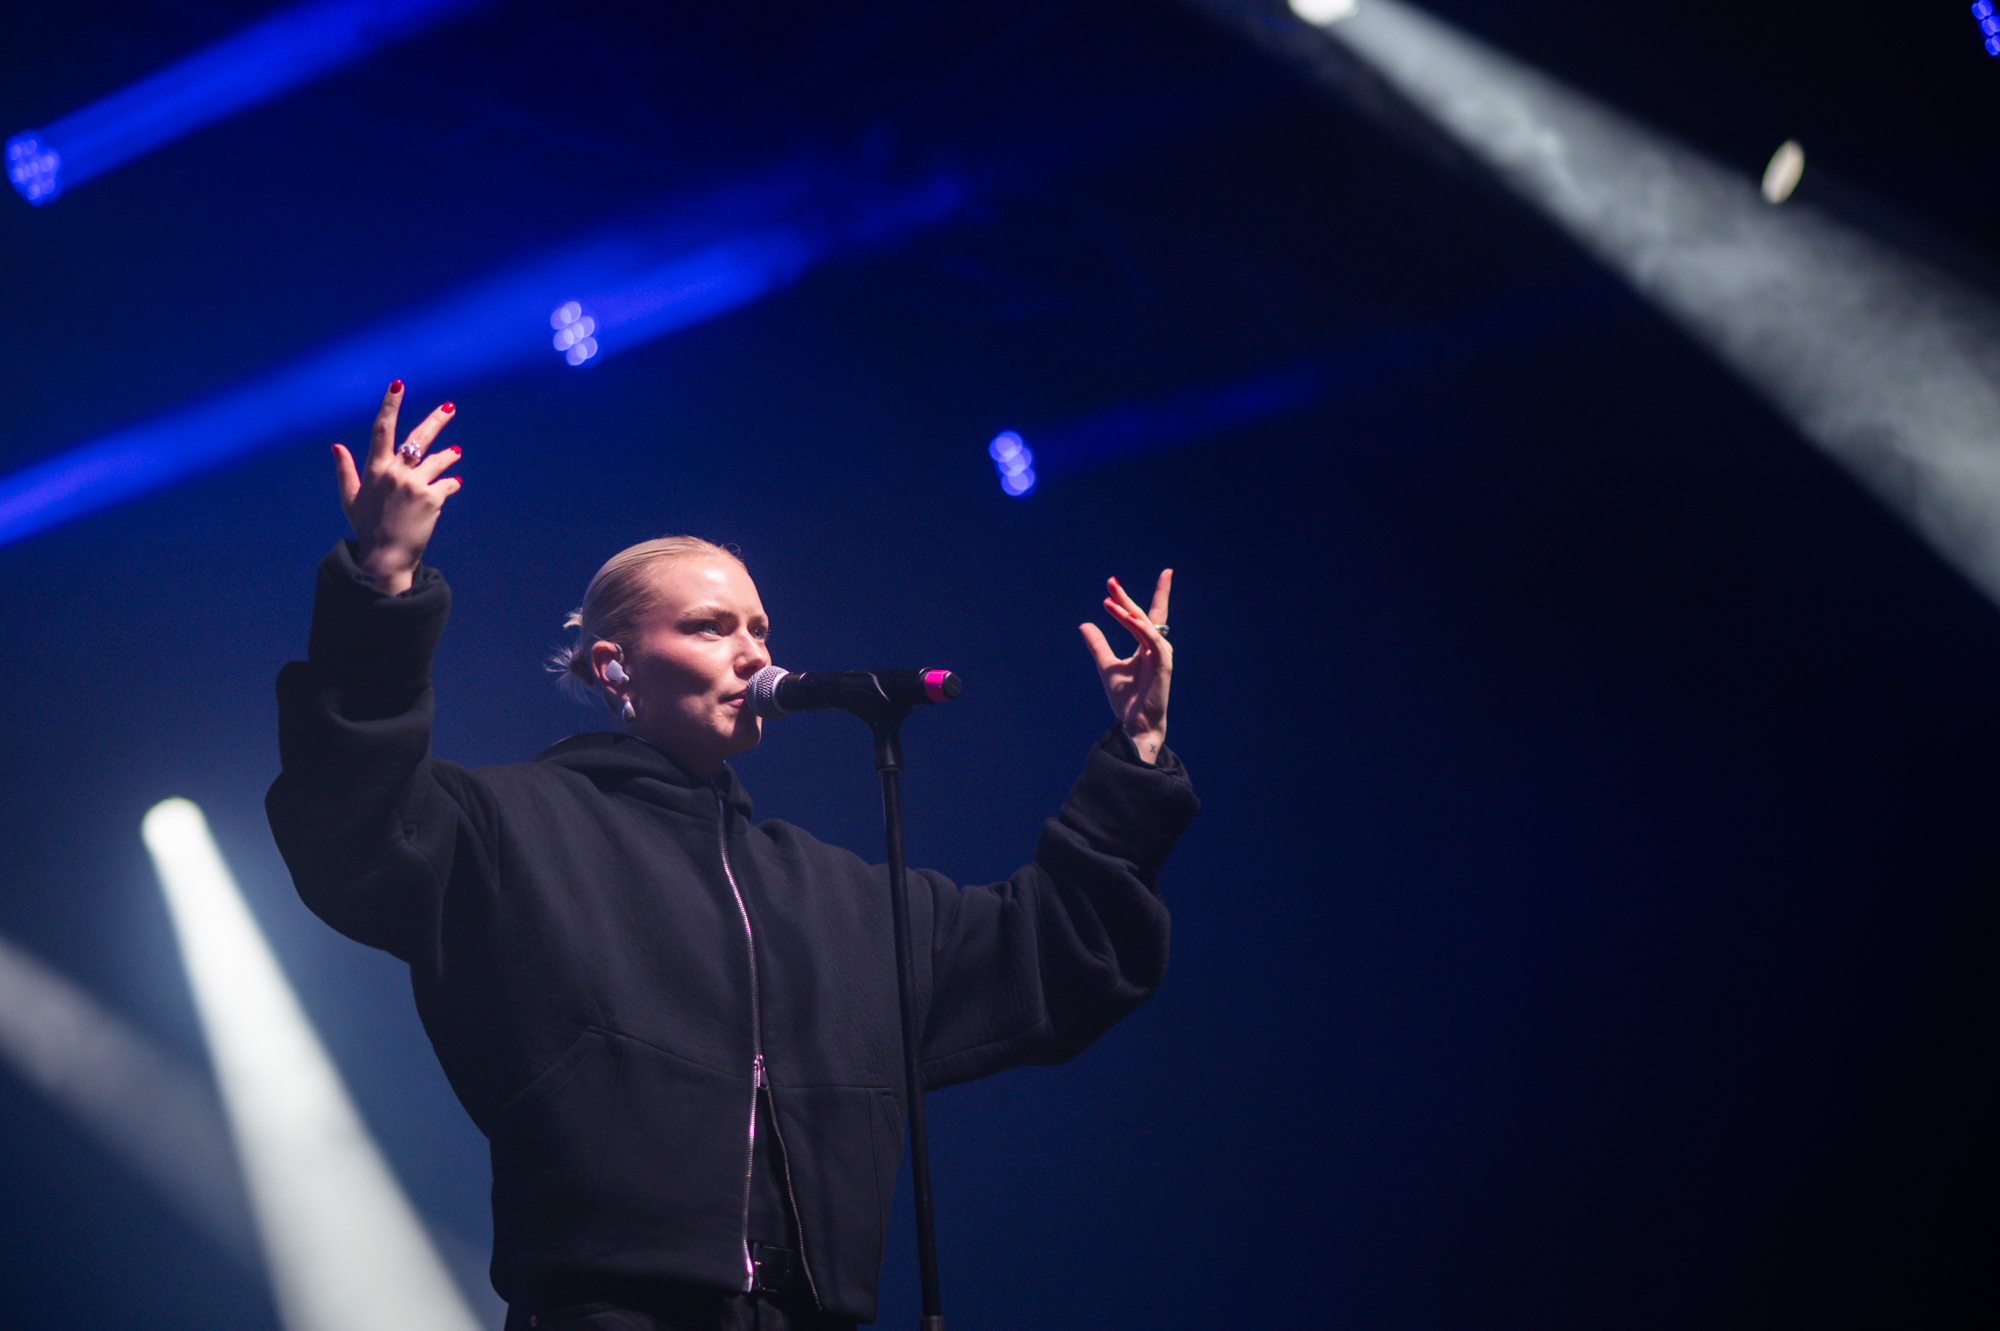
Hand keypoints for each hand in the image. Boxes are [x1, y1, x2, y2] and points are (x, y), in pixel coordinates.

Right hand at [333, 381, 460, 594]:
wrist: (386, 557)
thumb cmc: (367, 528)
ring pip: (439, 460)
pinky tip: (451, 485)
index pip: (381, 428)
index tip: (398, 384)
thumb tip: (336, 446)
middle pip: (418, 438)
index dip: (390, 404)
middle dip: (436, 419)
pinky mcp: (431, 498)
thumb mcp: (351, 498)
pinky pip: (448, 483)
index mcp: (374, 468)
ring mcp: (414, 484)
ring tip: (453, 454)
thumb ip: (345, 470)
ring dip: (448, 456)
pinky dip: (450, 484)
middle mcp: (394, 472)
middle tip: (450, 407)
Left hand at [1080, 569, 1172, 764]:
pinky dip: (1140, 627)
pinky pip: (1151, 640)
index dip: (1132, 597)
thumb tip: (1084, 624)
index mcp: (1146, 646)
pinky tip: (1128, 618)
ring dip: (1127, 611)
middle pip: (1143, 614)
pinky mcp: (1163, 664)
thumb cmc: (1127, 699)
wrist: (1136, 724)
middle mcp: (1156, 646)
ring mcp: (1161, 654)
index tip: (1116, 580)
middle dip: (1126, 597)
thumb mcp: (1107, 666)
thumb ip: (1098, 645)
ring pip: (1145, 625)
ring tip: (1110, 600)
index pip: (1145, 614)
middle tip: (1110, 581)